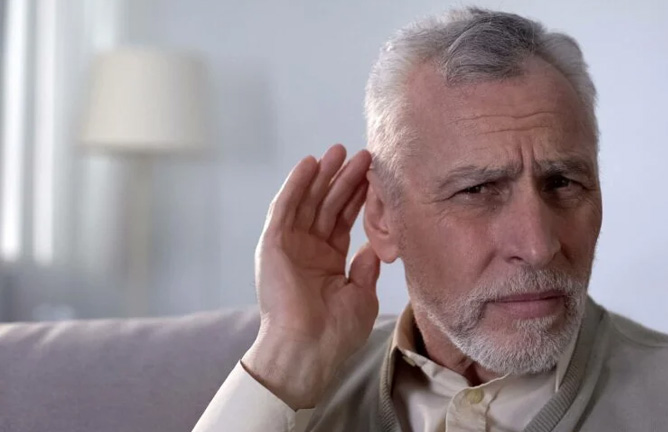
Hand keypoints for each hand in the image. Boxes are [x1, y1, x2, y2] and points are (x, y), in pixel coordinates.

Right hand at [242, 144, 379, 408]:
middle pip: (327, 205)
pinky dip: (296, 184)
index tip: (375, 175)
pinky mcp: (273, 244)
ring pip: (308, 201)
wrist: (308, 349)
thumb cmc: (335, 333)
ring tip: (339, 151)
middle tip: (362, 154)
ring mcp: (289, 246)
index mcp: (327, 262)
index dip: (358, 197)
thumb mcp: (361, 295)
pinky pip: (285, 207)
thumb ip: (366, 268)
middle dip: (343, 179)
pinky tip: (310, 163)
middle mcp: (307, 250)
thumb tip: (375, 246)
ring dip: (322, 175)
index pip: (344, 220)